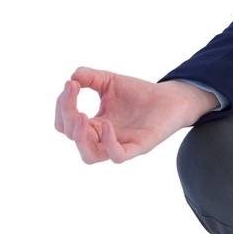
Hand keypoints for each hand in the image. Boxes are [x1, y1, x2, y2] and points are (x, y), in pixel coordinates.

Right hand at [52, 67, 210, 163]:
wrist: (171, 98)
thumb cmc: (139, 93)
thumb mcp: (110, 81)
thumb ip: (89, 77)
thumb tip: (71, 78)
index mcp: (93, 124)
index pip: (65, 124)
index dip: (62, 107)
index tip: (70, 85)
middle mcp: (102, 138)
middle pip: (72, 137)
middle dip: (67, 116)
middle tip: (73, 93)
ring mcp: (119, 144)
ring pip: (89, 156)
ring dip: (80, 138)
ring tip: (81, 116)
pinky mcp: (138, 147)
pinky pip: (117, 156)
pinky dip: (108, 143)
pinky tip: (106, 124)